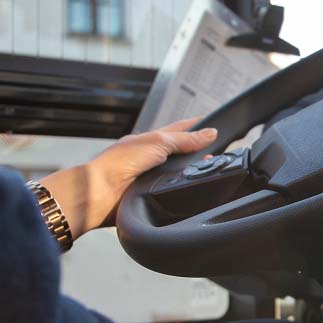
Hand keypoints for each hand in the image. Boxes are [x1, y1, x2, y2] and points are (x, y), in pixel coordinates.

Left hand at [40, 118, 217, 240]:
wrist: (102, 192)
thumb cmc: (119, 163)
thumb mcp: (157, 142)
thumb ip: (185, 139)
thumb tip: (209, 133)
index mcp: (151, 140)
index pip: (180, 130)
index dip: (197, 126)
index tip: (216, 126)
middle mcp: (152, 158)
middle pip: (183, 153)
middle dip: (201, 153)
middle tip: (220, 153)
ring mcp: (153, 177)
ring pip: (181, 174)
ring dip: (195, 173)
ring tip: (212, 171)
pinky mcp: (153, 196)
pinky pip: (175, 191)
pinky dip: (186, 189)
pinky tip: (195, 190)